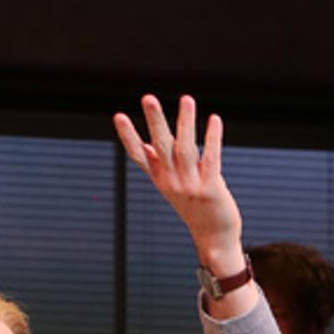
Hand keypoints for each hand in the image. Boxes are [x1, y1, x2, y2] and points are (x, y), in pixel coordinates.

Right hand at [114, 94, 243, 273]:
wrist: (213, 236)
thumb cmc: (194, 204)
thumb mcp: (171, 184)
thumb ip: (160, 162)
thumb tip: (145, 140)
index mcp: (159, 178)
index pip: (138, 155)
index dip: (128, 136)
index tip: (118, 116)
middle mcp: (171, 181)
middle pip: (161, 146)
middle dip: (155, 121)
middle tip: (148, 98)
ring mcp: (190, 186)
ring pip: (185, 149)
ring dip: (186, 123)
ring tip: (187, 100)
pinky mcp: (210, 189)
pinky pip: (211, 159)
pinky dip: (212, 139)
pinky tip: (214, 120)